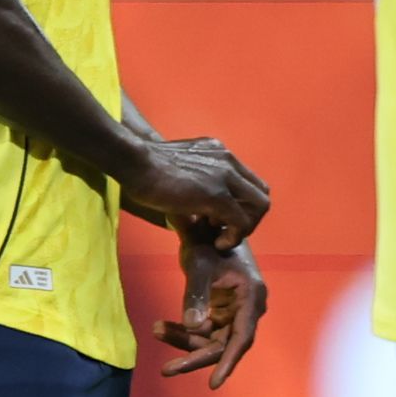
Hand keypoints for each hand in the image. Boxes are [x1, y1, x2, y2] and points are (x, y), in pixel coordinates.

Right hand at [124, 131, 273, 246]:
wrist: (134, 162)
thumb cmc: (144, 167)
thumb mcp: (178, 169)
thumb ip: (194, 182)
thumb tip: (196, 207)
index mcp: (220, 153)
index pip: (249, 182)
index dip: (241, 205)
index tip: (219, 219)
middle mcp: (228, 160)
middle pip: (261, 194)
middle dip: (248, 218)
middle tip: (224, 230)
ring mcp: (225, 175)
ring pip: (259, 206)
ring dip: (244, 227)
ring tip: (219, 236)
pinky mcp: (217, 194)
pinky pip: (241, 221)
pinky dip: (234, 237)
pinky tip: (216, 243)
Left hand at [161, 236, 270, 385]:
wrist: (207, 227)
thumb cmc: (208, 243)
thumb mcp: (199, 266)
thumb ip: (196, 296)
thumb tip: (192, 326)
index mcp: (251, 298)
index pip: (241, 338)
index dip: (228, 362)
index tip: (213, 384)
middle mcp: (247, 308)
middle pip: (222, 344)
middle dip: (194, 355)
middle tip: (166, 369)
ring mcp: (233, 311)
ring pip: (209, 338)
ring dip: (183, 339)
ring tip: (155, 330)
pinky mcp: (220, 311)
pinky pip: (201, 329)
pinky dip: (182, 330)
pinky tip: (160, 326)